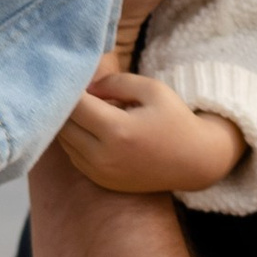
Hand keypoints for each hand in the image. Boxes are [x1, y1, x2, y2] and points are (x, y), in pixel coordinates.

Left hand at [56, 68, 245, 196]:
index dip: (70, 88)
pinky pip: (73, 155)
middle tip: (76, 88)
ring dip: (68, 122)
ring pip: (64, 141)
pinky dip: (75, 139)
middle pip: (62, 125)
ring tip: (86, 106)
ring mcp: (100, 172)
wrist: (194, 162)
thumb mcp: (152, 89)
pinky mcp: (100, 181)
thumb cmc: (174, 120)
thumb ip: (115, 82)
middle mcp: (103, 156)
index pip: (74, 106)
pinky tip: (90, 126)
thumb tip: (85, 88)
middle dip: (65, 104)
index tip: (73, 75)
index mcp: (117, 131)